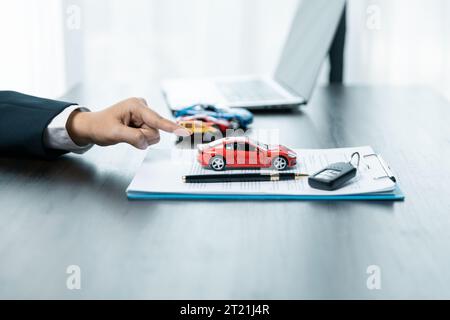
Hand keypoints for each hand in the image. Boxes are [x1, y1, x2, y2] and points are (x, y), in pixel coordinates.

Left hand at [66, 97, 190, 148]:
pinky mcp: (144, 121)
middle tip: (125, 134)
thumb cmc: (100, 126)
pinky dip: (140, 139)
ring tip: (126, 133)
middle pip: (155, 130)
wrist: (93, 127)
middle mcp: (143, 108)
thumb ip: (133, 137)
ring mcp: (144, 115)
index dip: (171, 127)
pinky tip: (129, 133)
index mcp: (136, 106)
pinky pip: (149, 136)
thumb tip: (146, 142)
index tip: (184, 132)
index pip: (157, 120)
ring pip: (153, 135)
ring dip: (141, 139)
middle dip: (142, 137)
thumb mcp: (114, 133)